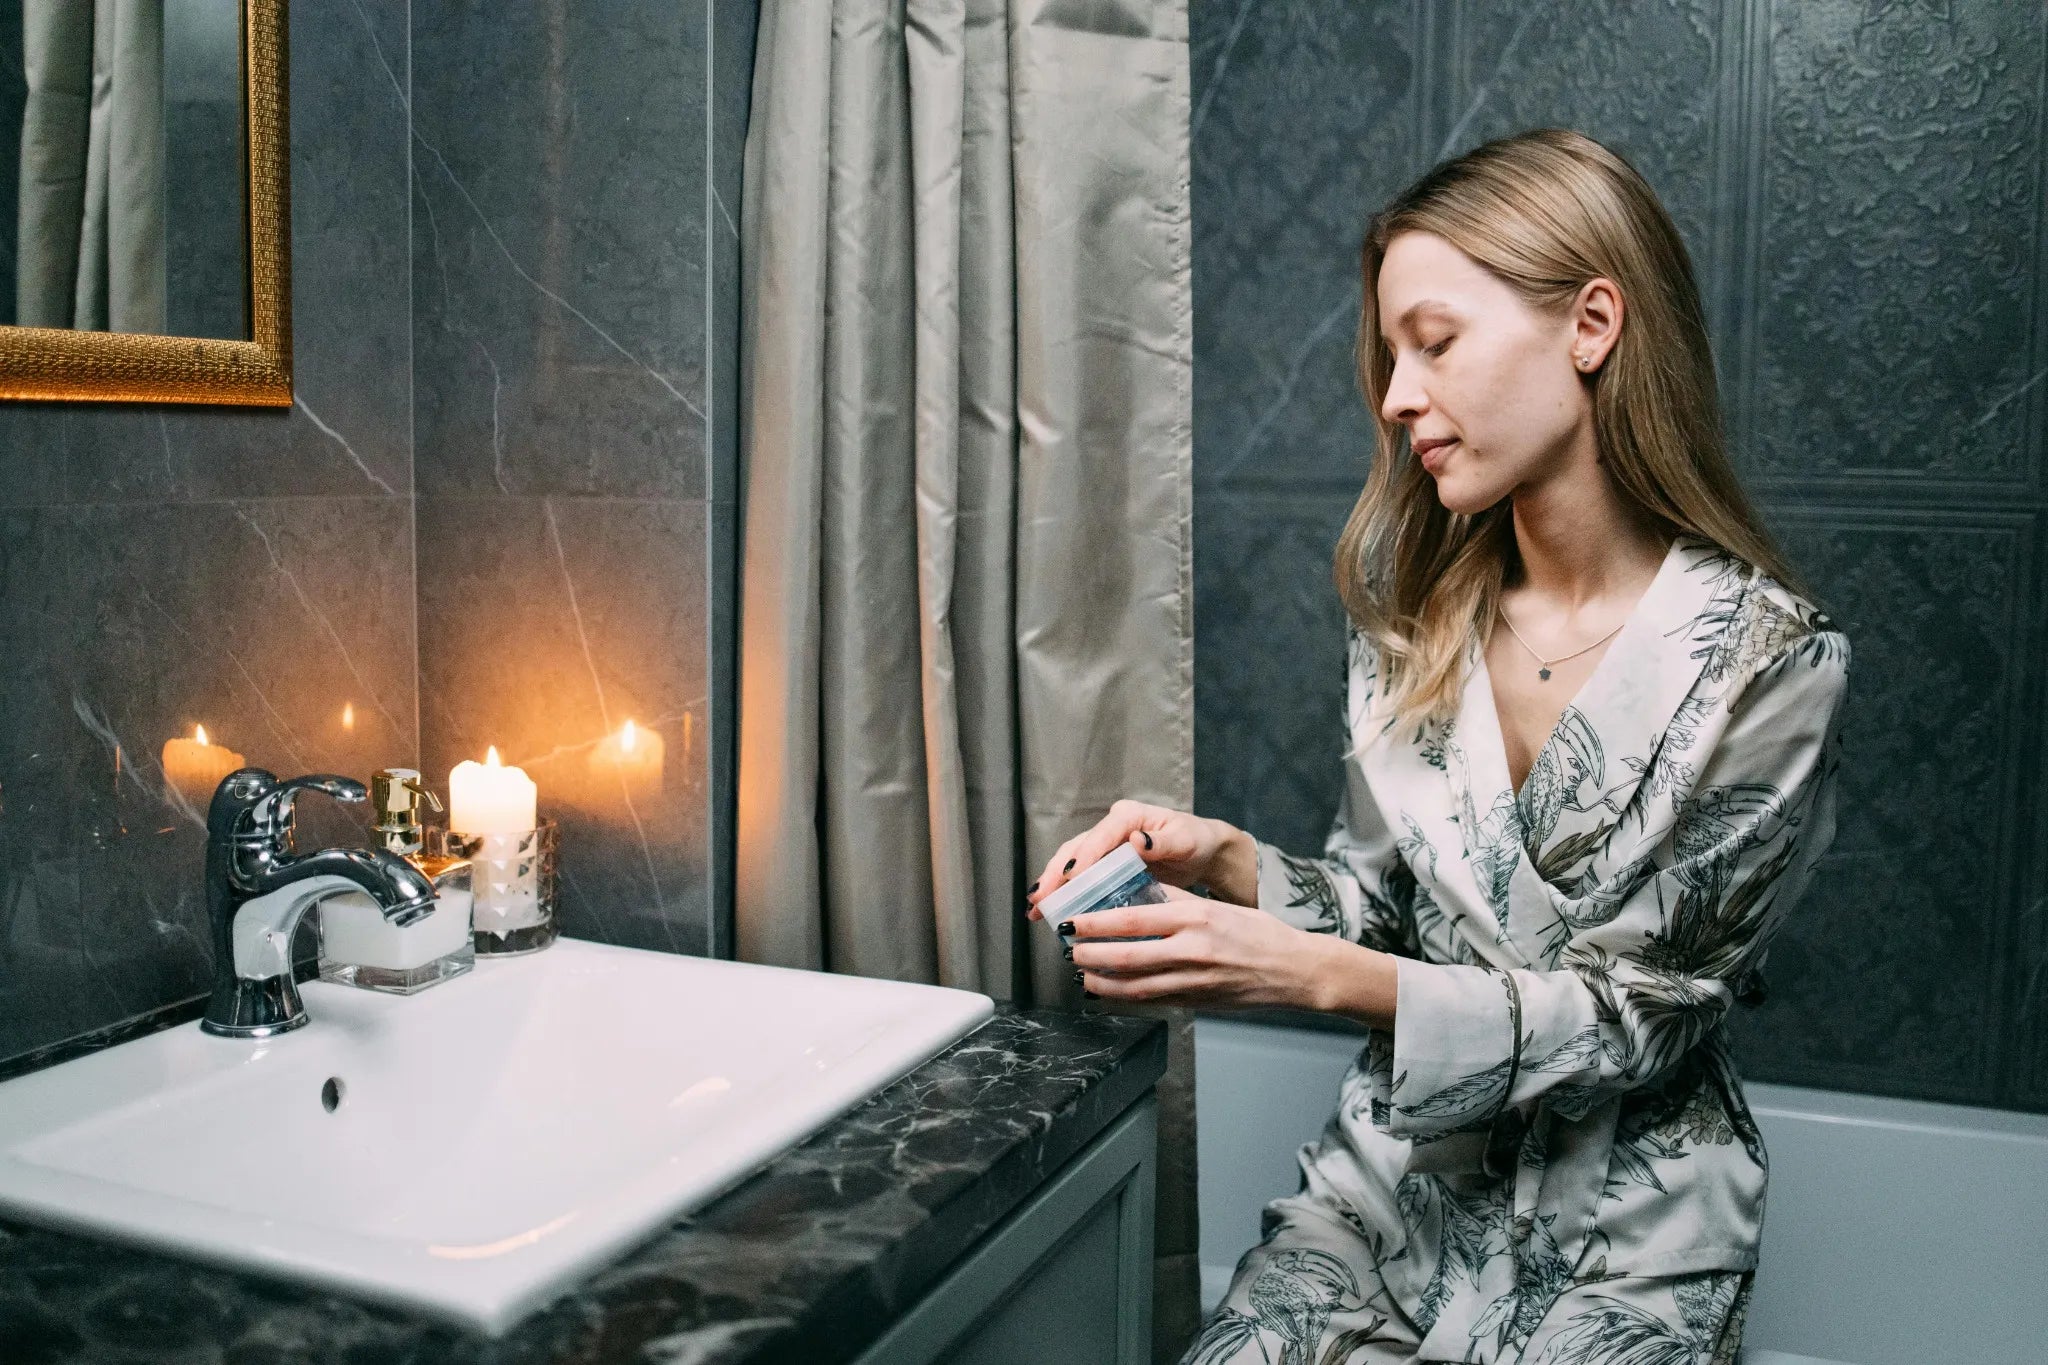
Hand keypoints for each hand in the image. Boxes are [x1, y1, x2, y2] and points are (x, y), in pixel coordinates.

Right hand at [1025, 799, 1256, 920]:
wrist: (1202, 851)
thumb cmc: (1196, 841)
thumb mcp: (1186, 841)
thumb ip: (1164, 841)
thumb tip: (1137, 840)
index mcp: (1129, 817)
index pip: (1100, 836)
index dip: (1084, 857)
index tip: (1070, 878)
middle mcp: (1112, 827)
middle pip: (1077, 849)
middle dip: (1055, 874)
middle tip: (1039, 899)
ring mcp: (1105, 845)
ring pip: (1071, 862)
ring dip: (1052, 885)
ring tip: (1035, 909)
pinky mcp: (1104, 863)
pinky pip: (1079, 876)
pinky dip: (1063, 892)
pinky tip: (1048, 910)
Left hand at [1063, 886, 1367, 1013]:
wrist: (1293, 970)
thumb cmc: (1258, 933)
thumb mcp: (1216, 905)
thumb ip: (1176, 901)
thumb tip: (1135, 894)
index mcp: (1195, 917)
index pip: (1134, 919)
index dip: (1096, 923)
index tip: (1073, 920)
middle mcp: (1192, 950)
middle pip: (1127, 956)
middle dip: (1090, 954)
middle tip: (1069, 949)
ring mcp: (1194, 980)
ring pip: (1135, 985)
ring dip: (1102, 980)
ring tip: (1081, 973)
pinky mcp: (1197, 1001)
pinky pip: (1152, 999)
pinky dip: (1125, 996)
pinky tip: (1109, 991)